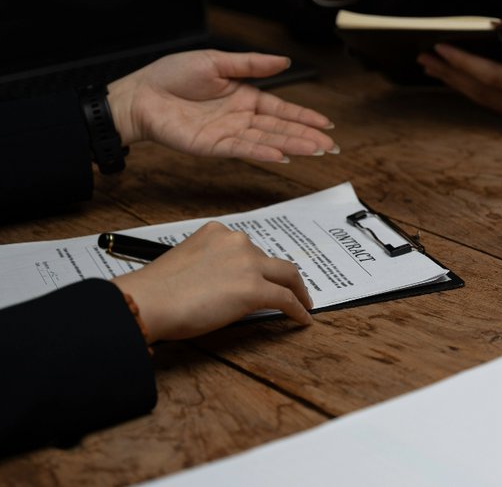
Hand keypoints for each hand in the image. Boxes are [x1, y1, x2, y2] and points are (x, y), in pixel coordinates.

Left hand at [107, 50, 336, 162]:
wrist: (140, 94)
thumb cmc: (172, 75)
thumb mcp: (216, 60)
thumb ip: (251, 64)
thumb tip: (284, 61)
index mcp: (244, 96)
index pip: (282, 109)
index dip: (305, 117)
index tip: (327, 125)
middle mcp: (241, 117)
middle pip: (280, 128)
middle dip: (307, 136)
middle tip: (331, 146)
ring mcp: (229, 133)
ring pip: (267, 140)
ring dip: (292, 145)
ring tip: (316, 151)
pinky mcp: (214, 146)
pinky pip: (243, 149)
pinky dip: (262, 152)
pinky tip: (281, 155)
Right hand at [112, 222, 313, 341]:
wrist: (148, 302)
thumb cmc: (156, 291)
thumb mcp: (187, 262)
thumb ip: (210, 264)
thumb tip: (225, 285)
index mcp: (217, 232)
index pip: (247, 249)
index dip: (259, 265)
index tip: (264, 275)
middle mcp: (236, 241)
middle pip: (271, 260)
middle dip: (284, 276)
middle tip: (293, 289)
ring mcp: (247, 264)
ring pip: (286, 275)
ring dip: (297, 290)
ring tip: (303, 302)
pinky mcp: (254, 288)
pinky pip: (286, 299)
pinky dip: (298, 309)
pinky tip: (303, 318)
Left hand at [417, 29, 501, 126]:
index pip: (494, 77)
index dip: (466, 63)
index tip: (442, 49)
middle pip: (483, 92)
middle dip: (452, 74)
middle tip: (425, 57)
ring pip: (486, 100)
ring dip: (459, 84)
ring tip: (434, 68)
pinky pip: (496, 104)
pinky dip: (475, 91)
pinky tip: (462, 81)